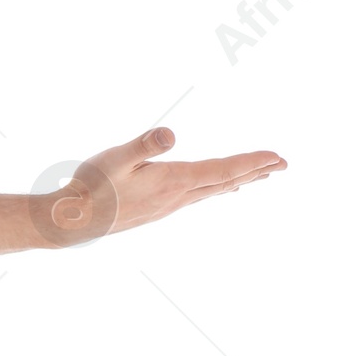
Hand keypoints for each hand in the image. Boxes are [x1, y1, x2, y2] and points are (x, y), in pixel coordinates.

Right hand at [33, 127, 286, 249]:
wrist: (73, 221)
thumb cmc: (92, 187)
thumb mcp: (117, 159)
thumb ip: (144, 145)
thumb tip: (170, 133)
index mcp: (175, 181)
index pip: (223, 169)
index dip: (252, 161)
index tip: (278, 156)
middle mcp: (177, 197)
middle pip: (225, 181)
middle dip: (256, 170)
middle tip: (283, 164)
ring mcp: (168, 205)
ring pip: (212, 191)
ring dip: (237, 180)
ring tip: (257, 175)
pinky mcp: (157, 209)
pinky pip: (197, 197)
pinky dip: (214, 188)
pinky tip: (211, 189)